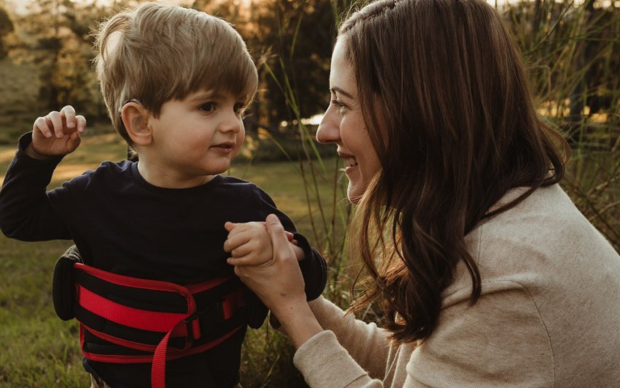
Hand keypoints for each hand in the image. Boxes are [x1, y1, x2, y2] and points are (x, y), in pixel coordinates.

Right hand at [29, 105, 85, 157]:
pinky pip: (41, 121)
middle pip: (68, 109)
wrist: (46, 151)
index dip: (81, 123)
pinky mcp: (39, 123)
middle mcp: (62, 119)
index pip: (79, 118)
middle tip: (70, 126)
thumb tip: (76, 134)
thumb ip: (75, 141)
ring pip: (54, 114)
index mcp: (72, 124)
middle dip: (70, 116)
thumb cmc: (60, 146)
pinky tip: (48, 135)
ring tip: (59, 136)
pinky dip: (45, 127)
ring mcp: (50, 119)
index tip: (81, 132)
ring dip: (58, 125)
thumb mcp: (69, 147)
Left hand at [224, 221, 273, 265]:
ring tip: (238, 253)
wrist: (279, 252)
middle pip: (231, 242)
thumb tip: (226, 224)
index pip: (232, 232)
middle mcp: (256, 234)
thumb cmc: (263, 240)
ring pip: (235, 252)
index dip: (229, 237)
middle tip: (228, 248)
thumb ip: (240, 227)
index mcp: (254, 226)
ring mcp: (257, 246)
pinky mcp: (256, 258)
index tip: (231, 240)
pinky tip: (232, 261)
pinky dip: (233, 261)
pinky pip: (239, 261)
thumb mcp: (255, 230)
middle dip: (227, 246)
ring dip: (233, 254)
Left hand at [229, 214, 321, 347]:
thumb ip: (277, 235)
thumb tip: (270, 216)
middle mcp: (241, 268)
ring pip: (253, 252)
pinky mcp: (252, 279)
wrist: (290, 307)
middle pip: (248, 243)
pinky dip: (265, 255)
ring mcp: (246, 275)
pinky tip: (279, 256)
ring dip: (265, 245)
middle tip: (286, 237)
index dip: (260, 227)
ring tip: (285, 244)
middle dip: (264, 236)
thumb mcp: (286, 255)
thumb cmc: (288, 283)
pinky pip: (255, 261)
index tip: (273, 227)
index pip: (244, 235)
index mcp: (245, 262)